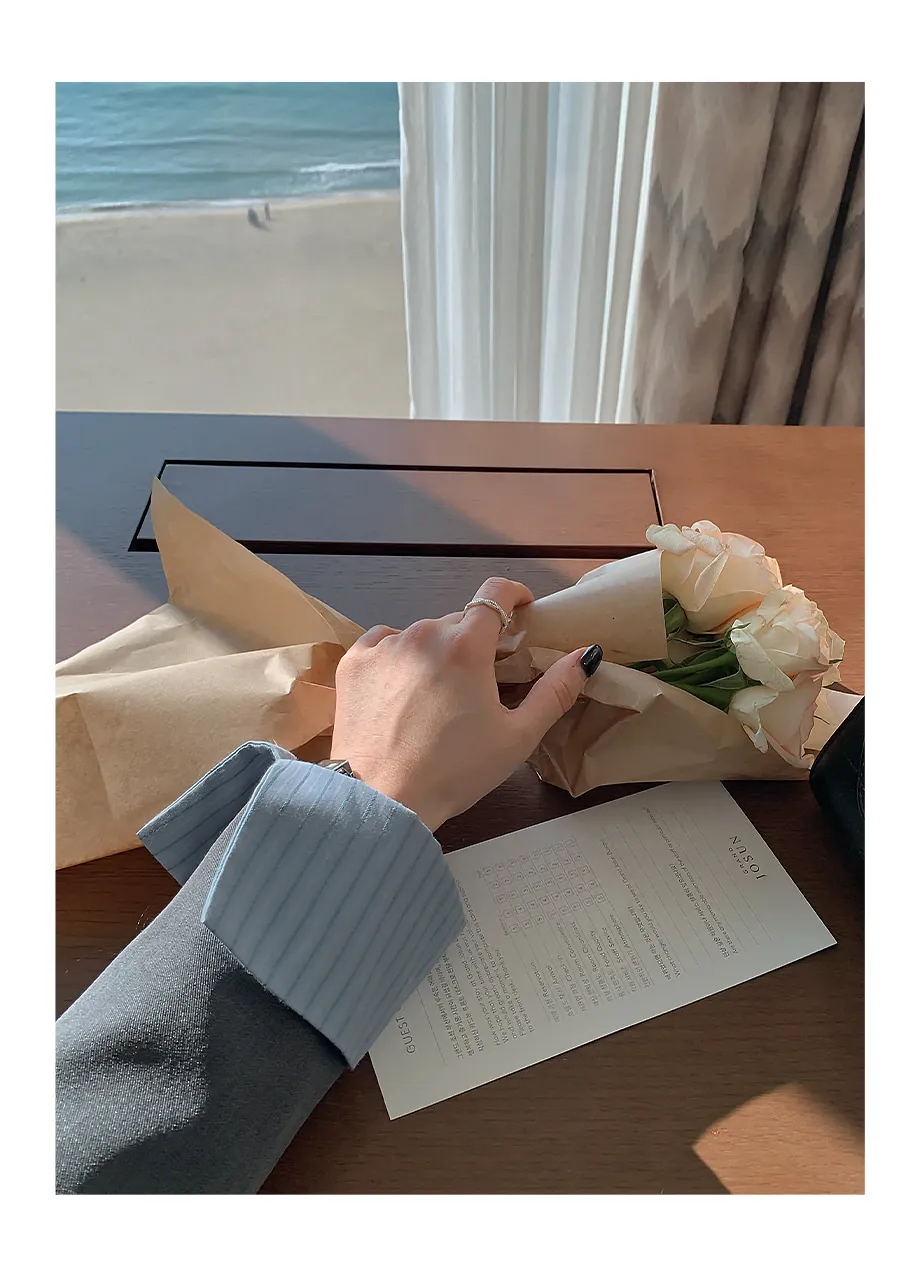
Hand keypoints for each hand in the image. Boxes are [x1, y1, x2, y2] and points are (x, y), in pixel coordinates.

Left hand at [330, 578, 602, 830]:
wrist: (382, 799)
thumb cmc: (454, 772)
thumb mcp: (516, 737)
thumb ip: (555, 691)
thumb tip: (585, 655)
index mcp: (467, 645)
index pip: (495, 593)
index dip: (513, 596)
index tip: (521, 611)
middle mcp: (424, 633)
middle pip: (460, 622)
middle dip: (475, 643)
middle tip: (479, 682)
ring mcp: (385, 645)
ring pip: (422, 634)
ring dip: (436, 653)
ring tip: (437, 698)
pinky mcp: (355, 661)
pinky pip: (385, 644)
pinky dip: (399, 660)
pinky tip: (402, 694)